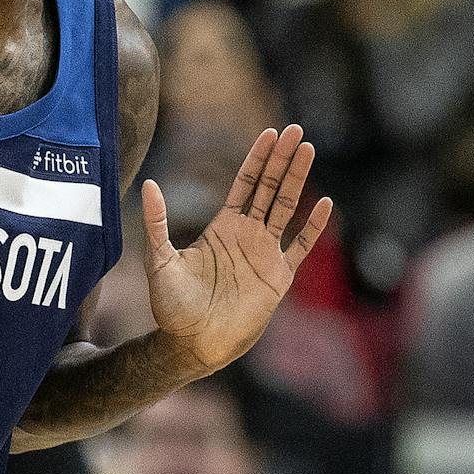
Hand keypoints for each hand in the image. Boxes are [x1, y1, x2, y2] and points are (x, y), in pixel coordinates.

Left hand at [142, 125, 331, 376]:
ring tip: (308, 151)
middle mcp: (248, 234)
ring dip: (299, 180)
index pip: (245, 183)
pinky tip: (325, 204)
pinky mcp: (278, 277)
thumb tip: (148, 184)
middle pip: (271, 187)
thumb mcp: (160, 260)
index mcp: (223, 226)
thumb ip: (156, 222)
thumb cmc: (172, 306)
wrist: (193, 343)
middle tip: (296, 130)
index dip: (258, 158)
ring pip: (288, 208)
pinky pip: (300, 247)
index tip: (270, 133)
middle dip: (283, 159)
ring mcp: (266, 254)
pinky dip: (313, 227)